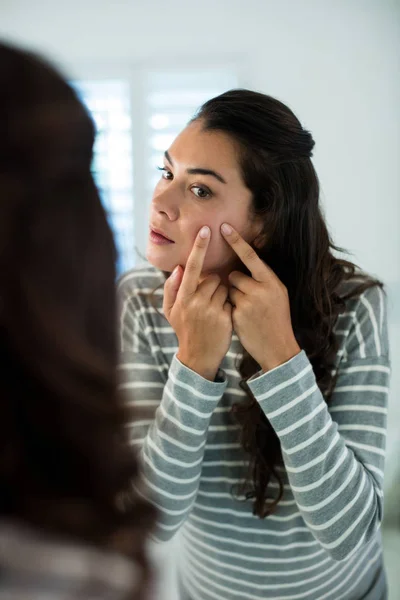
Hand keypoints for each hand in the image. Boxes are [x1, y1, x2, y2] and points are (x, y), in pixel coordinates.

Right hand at [163, 226, 232, 380]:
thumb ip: (172, 288)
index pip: (193, 266)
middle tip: (207, 300)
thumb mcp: (170, 311)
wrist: (198, 357)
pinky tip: (222, 318)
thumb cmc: (184, 330)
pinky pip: (231, 300)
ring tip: (213, 311)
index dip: (199, 247)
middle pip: (213, 278)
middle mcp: (197, 302)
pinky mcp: (226, 318)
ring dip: (222, 294)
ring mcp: (212, 310)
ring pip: (224, 288)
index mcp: (183, 297)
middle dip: (213, 284)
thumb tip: (179, 268)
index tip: (206, 230)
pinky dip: (229, 305)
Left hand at [221, 223, 300, 372]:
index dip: (237, 241)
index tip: (224, 227)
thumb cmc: (276, 319)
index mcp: (272, 281)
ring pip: (229, 290)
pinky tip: (243, 321)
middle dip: (236, 285)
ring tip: (247, 311)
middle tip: (249, 300)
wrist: (278, 348)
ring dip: (232, 298)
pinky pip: (226, 304)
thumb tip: (243, 266)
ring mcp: (249, 302)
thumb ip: (263, 280)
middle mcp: (261, 289)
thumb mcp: (278, 295)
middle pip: (235, 275)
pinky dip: (230, 310)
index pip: (251, 257)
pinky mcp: (238, 315)